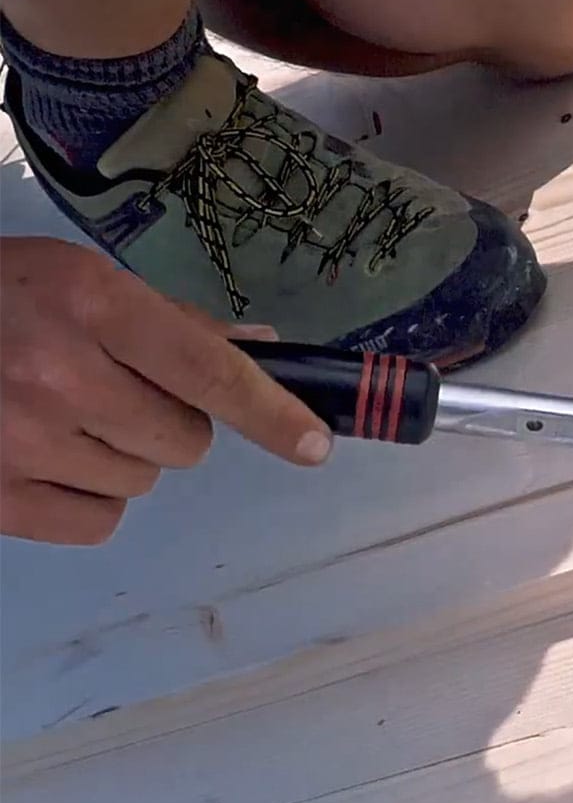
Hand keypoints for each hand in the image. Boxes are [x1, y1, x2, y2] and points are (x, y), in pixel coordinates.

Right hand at [1, 237, 332, 545]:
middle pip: (185, 440)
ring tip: (61, 416)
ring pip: (143, 481)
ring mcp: (21, 439)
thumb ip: (169, 320)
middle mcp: (59, 373)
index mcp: (91, 304)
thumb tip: (259, 346)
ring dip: (121, 456)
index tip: (314, 445)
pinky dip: (86, 499)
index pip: (211, 371)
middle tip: (110, 391)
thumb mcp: (77, 280)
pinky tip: (44, 457)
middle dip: (165, 422)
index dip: (271, 413)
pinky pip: (97, 522)